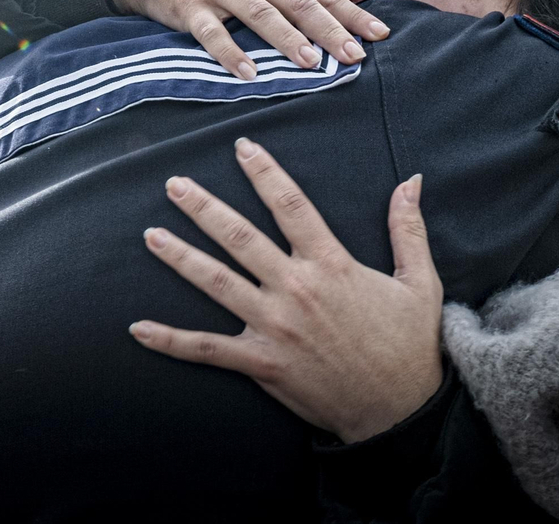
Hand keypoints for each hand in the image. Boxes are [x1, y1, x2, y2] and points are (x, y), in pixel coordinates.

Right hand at [108, 0, 388, 80]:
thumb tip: (337, 23)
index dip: (351, 14)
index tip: (380, 36)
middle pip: (298, 3)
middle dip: (330, 30)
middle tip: (354, 56)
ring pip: (261, 15)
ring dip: (288, 40)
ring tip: (312, 63)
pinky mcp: (190, 7)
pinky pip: (213, 33)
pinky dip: (231, 54)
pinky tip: (248, 74)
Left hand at [130, 138, 443, 443]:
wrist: (399, 411)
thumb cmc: (409, 346)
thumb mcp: (419, 283)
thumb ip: (408, 229)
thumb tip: (411, 180)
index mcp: (332, 265)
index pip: (291, 205)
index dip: (265, 173)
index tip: (242, 147)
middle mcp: (296, 289)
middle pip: (240, 237)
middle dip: (204, 208)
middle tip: (175, 184)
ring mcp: (275, 327)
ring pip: (216, 283)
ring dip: (180, 257)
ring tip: (150, 235)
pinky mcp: (262, 363)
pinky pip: (208, 350)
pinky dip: (171, 340)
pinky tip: (139, 329)